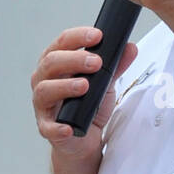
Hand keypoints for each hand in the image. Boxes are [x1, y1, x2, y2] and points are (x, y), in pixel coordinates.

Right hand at [31, 26, 138, 160]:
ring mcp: (43, 104)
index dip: (78, 37)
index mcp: (56, 63)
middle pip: (51, 63)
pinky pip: (48, 127)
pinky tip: (69, 127)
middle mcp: (44, 80)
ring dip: (65, 86)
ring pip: (45, 90)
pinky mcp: (46, 128)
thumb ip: (115, 65)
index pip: (62, 43)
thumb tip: (130, 48)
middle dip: (74, 59)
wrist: (84, 138)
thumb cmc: (88, 105)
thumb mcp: (104, 82)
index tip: (97, 35)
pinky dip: (57, 127)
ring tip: (85, 86)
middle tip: (96, 62)